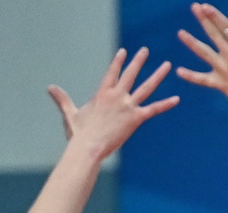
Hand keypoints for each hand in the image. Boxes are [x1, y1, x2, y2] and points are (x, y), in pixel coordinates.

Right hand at [47, 47, 178, 159]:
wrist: (89, 147)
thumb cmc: (79, 133)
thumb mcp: (70, 114)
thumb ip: (62, 99)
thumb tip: (50, 87)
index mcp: (102, 93)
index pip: (112, 72)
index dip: (118, 62)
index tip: (123, 52)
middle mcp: (117, 96)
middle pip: (130, 74)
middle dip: (138, 61)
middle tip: (145, 51)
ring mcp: (127, 106)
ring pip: (147, 87)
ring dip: (157, 75)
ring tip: (167, 65)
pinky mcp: (136, 118)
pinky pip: (154, 109)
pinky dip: (166, 104)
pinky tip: (177, 99)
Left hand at [176, 3, 227, 121]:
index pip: (227, 28)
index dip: (215, 16)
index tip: (205, 7)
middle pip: (214, 35)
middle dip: (203, 21)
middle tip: (193, 8)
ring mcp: (224, 71)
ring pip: (204, 54)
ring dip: (192, 43)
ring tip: (180, 33)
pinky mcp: (221, 85)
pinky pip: (202, 80)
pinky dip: (191, 76)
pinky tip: (179, 71)